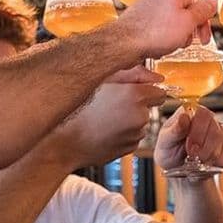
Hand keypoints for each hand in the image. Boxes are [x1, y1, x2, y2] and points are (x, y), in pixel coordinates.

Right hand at [48, 66, 165, 168]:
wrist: (63, 141)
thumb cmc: (77, 108)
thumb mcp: (103, 79)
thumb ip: (134, 73)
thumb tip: (157, 77)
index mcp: (135, 96)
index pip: (159, 91)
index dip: (146, 89)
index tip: (134, 89)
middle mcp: (139, 116)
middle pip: (149, 107)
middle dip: (137, 103)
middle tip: (112, 102)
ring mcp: (135, 135)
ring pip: (140, 122)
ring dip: (129, 118)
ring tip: (104, 116)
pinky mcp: (129, 148)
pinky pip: (131, 136)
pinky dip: (123, 132)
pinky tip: (104, 129)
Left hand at [118, 0, 215, 58]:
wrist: (124, 45)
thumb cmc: (153, 33)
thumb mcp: (187, 23)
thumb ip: (203, 12)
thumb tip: (212, 3)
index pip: (196, 3)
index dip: (201, 22)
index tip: (202, 36)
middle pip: (184, 13)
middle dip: (187, 31)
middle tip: (184, 41)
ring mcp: (147, 6)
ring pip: (171, 23)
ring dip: (174, 37)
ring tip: (168, 45)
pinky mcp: (140, 19)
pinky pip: (158, 29)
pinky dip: (161, 39)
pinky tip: (158, 46)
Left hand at [154, 106, 222, 170]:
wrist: (175, 166)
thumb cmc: (169, 149)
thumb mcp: (165, 140)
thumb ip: (174, 130)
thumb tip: (184, 117)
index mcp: (191, 112)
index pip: (203, 114)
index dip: (198, 131)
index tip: (189, 145)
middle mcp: (208, 119)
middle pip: (215, 129)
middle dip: (203, 147)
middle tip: (191, 155)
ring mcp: (219, 131)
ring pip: (222, 143)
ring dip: (208, 156)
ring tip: (196, 159)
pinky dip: (214, 163)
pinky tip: (204, 162)